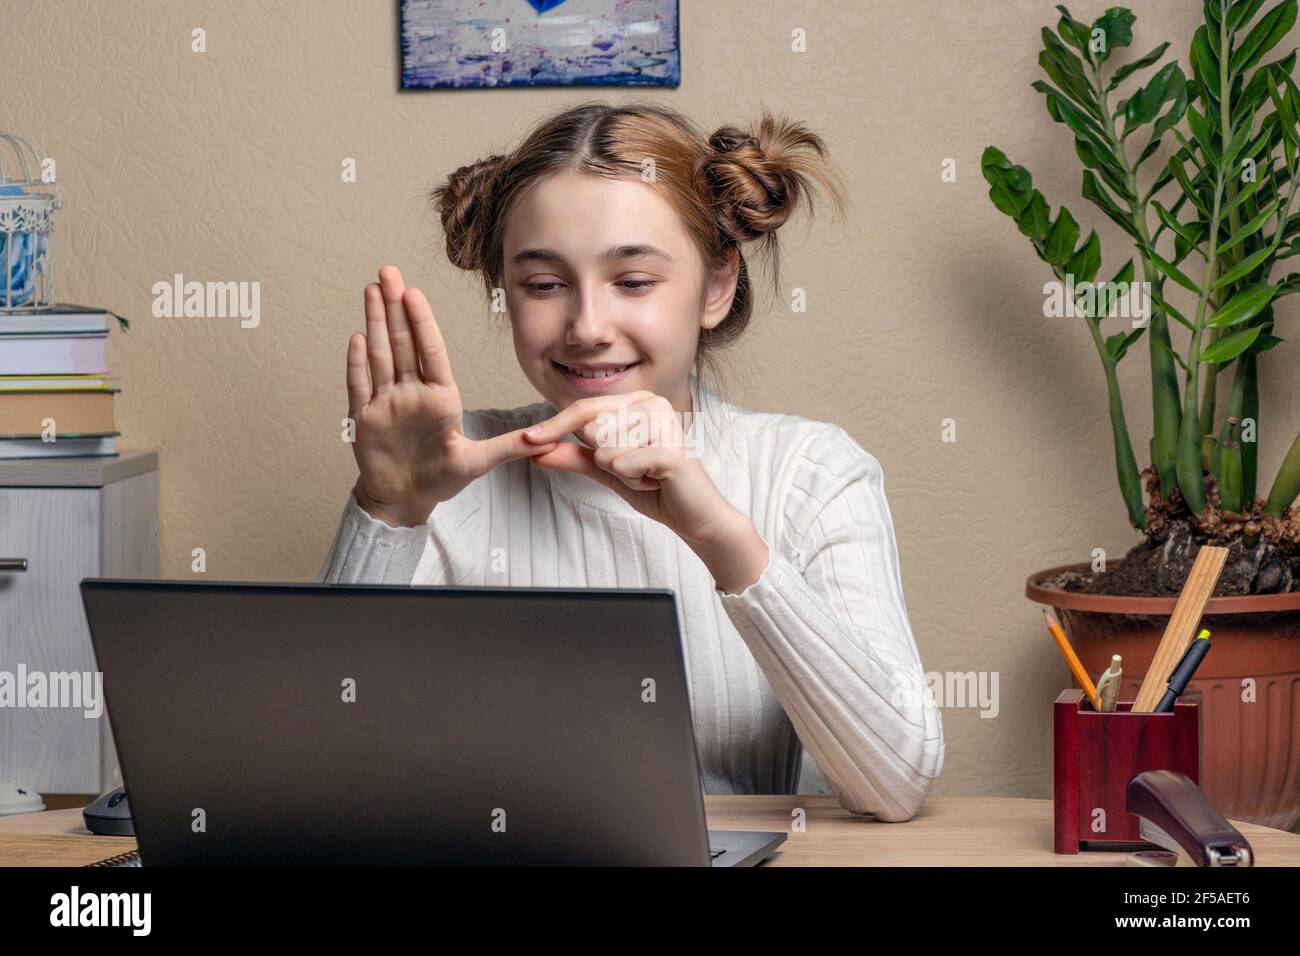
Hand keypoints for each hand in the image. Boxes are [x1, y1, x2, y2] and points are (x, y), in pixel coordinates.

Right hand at [346, 265, 558, 525]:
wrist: (405, 499)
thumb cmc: (441, 479)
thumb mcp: (479, 463)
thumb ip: (509, 447)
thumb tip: (545, 440)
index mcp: (440, 396)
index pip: (430, 351)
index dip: (422, 322)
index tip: (416, 293)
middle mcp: (412, 392)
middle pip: (403, 343)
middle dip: (395, 307)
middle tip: (389, 272)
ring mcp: (387, 402)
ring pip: (381, 356)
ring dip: (376, 323)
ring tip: (372, 290)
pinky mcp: (365, 418)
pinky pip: (360, 386)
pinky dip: (358, 364)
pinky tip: (359, 338)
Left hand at [522, 392, 743, 547]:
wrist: (694, 516)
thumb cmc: (655, 487)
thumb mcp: (607, 471)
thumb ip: (574, 457)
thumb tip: (536, 450)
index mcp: (640, 402)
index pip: (585, 410)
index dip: (555, 426)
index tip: (527, 439)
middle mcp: (653, 403)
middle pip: (592, 430)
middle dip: (606, 460)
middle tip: (637, 469)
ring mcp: (664, 422)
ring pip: (605, 449)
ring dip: (621, 473)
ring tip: (648, 475)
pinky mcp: (669, 448)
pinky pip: (620, 464)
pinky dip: (632, 480)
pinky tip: (656, 481)